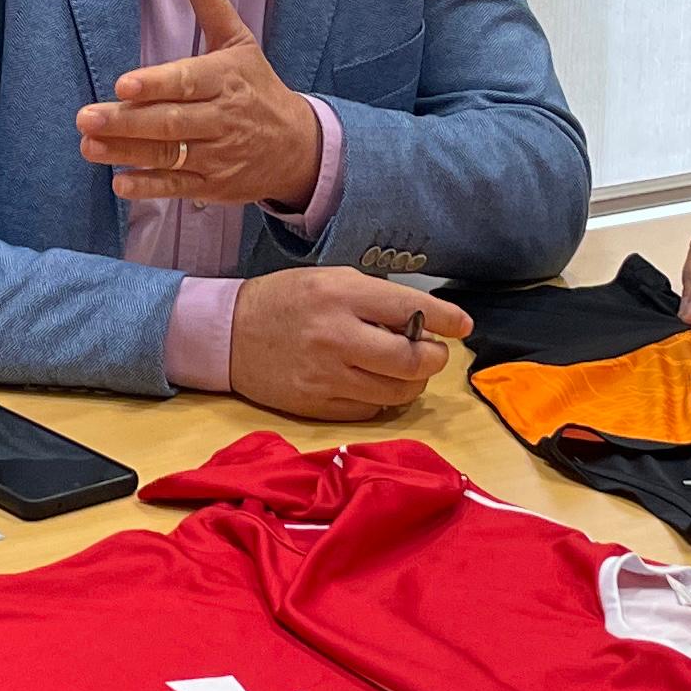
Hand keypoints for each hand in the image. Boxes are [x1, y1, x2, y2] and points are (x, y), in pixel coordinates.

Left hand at [76, 0, 322, 210]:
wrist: (297, 147)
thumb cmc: (257, 88)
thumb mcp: (240, 42)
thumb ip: (210, 4)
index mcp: (226, 79)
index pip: (188, 82)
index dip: (156, 85)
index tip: (122, 84)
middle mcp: (222, 119)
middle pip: (171, 122)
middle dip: (126, 121)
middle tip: (85, 118)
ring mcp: (217, 155)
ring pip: (168, 155)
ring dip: (127, 152)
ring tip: (88, 146)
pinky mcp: (213, 185)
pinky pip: (177, 186)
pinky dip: (149, 186)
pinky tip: (119, 181)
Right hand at [231, 267, 467, 420]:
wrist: (228, 335)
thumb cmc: (285, 301)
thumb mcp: (330, 281)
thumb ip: (375, 299)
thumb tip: (421, 323)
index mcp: (340, 296)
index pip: (410, 310)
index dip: (445, 319)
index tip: (462, 325)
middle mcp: (335, 337)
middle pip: (411, 360)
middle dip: (433, 357)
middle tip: (431, 351)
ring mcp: (326, 376)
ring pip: (396, 391)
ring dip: (412, 381)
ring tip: (403, 368)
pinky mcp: (317, 405)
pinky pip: (370, 410)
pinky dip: (382, 398)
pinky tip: (372, 382)